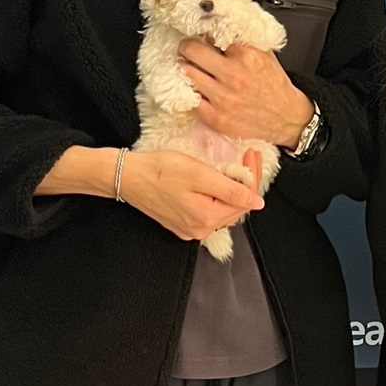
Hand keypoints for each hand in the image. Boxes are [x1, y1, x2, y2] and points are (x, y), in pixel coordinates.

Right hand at [119, 148, 264, 241]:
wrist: (129, 176)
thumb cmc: (160, 171)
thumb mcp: (200, 174)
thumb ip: (231, 190)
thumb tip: (257, 203)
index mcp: (207, 219)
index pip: (244, 201)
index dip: (252, 177)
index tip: (252, 155)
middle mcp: (200, 229)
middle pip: (236, 207)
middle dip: (245, 182)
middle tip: (246, 157)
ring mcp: (190, 228)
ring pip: (223, 209)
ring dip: (233, 188)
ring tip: (233, 166)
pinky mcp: (182, 222)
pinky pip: (209, 210)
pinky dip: (218, 195)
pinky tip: (216, 179)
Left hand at [179, 39, 313, 148]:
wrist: (285, 117)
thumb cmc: (273, 86)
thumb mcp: (264, 54)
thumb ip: (242, 40)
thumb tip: (218, 27)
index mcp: (246, 55)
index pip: (211, 35)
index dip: (203, 33)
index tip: (200, 34)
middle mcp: (233, 75)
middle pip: (192, 51)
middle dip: (186, 47)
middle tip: (186, 48)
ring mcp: (223, 98)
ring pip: (187, 74)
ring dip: (185, 68)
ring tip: (190, 67)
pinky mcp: (216, 117)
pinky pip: (191, 99)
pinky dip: (190, 92)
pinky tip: (196, 88)